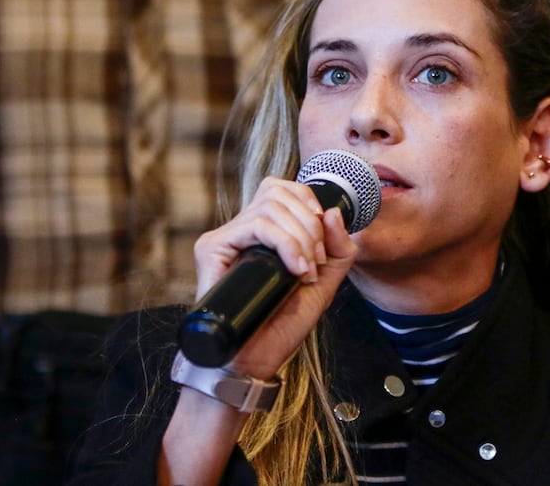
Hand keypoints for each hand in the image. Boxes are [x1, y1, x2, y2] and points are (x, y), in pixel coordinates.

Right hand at [191, 177, 357, 378]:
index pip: (282, 188)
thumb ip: (337, 249)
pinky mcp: (212, 248)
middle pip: (278, 192)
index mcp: (264, 232)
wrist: (255, 360)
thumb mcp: (324, 283)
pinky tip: (295, 270)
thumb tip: (332, 211)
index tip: (323, 239)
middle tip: (316, 263)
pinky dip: (285, 243)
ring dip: (300, 238)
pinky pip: (255, 225)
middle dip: (310, 225)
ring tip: (306, 271)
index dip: (308, 201)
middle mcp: (241, 230)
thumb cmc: (282, 325)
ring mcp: (225, 238)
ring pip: (269, 207)